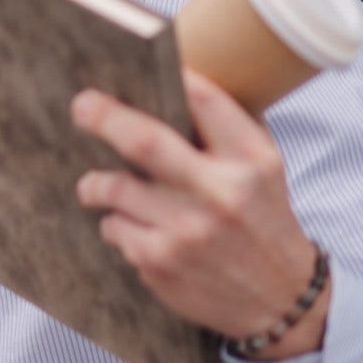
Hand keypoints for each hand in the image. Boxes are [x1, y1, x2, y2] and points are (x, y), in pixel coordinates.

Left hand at [71, 69, 327, 359]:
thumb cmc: (260, 222)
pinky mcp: (160, 261)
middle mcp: (221, 193)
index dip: (169, 77)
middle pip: (143, 140)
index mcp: (252, 161)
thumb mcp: (261, 173)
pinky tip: (134, 229)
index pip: (203, 101)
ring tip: (95, 187)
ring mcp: (188, 230)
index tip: (139, 62)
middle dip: (103, 117)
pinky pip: (113, 227)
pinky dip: (114, 224)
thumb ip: (221, 136)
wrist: (281, 301)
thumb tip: (159, 89)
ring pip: (113, 188)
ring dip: (96, 184)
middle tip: (81, 106)